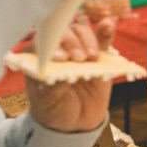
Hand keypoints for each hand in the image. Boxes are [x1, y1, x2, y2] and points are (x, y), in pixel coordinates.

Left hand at [25, 18, 114, 132]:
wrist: (75, 121)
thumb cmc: (55, 109)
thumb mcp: (48, 102)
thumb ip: (52, 88)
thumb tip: (61, 77)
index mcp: (38, 57)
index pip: (43, 43)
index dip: (52, 46)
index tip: (61, 58)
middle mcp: (58, 49)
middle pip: (64, 34)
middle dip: (72, 44)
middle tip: (79, 59)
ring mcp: (78, 50)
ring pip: (82, 33)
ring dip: (88, 41)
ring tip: (93, 57)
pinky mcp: (98, 55)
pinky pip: (102, 39)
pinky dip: (106, 30)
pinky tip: (108, 25)